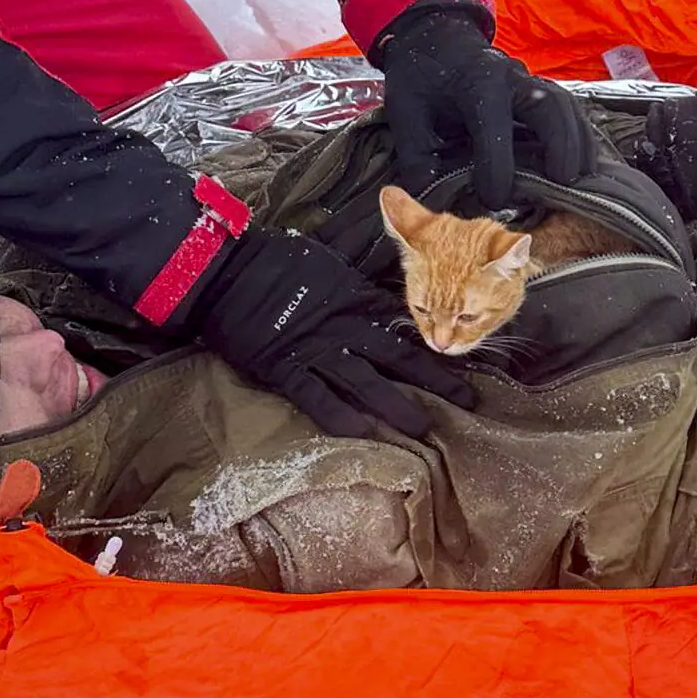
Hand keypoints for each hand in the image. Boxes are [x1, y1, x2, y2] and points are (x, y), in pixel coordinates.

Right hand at [189, 226, 472, 437]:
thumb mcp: (330, 265)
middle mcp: (346, 328)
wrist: (227, 273)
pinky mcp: (287, 370)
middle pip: (401, 357)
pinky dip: (339, 415)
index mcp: (357, 301)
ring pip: (366, 382)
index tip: (467, 357)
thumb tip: (393, 285)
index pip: (407, 325)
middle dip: (437, 379)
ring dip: (397, 405)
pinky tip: (363, 432)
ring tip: (423, 427)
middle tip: (469, 400)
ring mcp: (317, 351)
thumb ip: (361, 283)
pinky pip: (317, 397)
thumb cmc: (278, 264)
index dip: (438, 341)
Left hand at [374, 9, 595, 206]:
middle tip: (564, 182)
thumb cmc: (422, 79)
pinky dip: (579, 137)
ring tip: (583, 179)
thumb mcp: (405, 116)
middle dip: (560, 144)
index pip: (493, 128)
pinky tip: (583, 166)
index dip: (496, 169)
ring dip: (578, 143)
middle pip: (548, 106)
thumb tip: (436, 200)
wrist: (436, 40)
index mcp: (475, 83)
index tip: (494, 200)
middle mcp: (510, 78)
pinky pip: (568, 110)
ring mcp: (529, 82)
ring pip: (566, 107)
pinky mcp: (539, 91)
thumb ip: (417, 160)